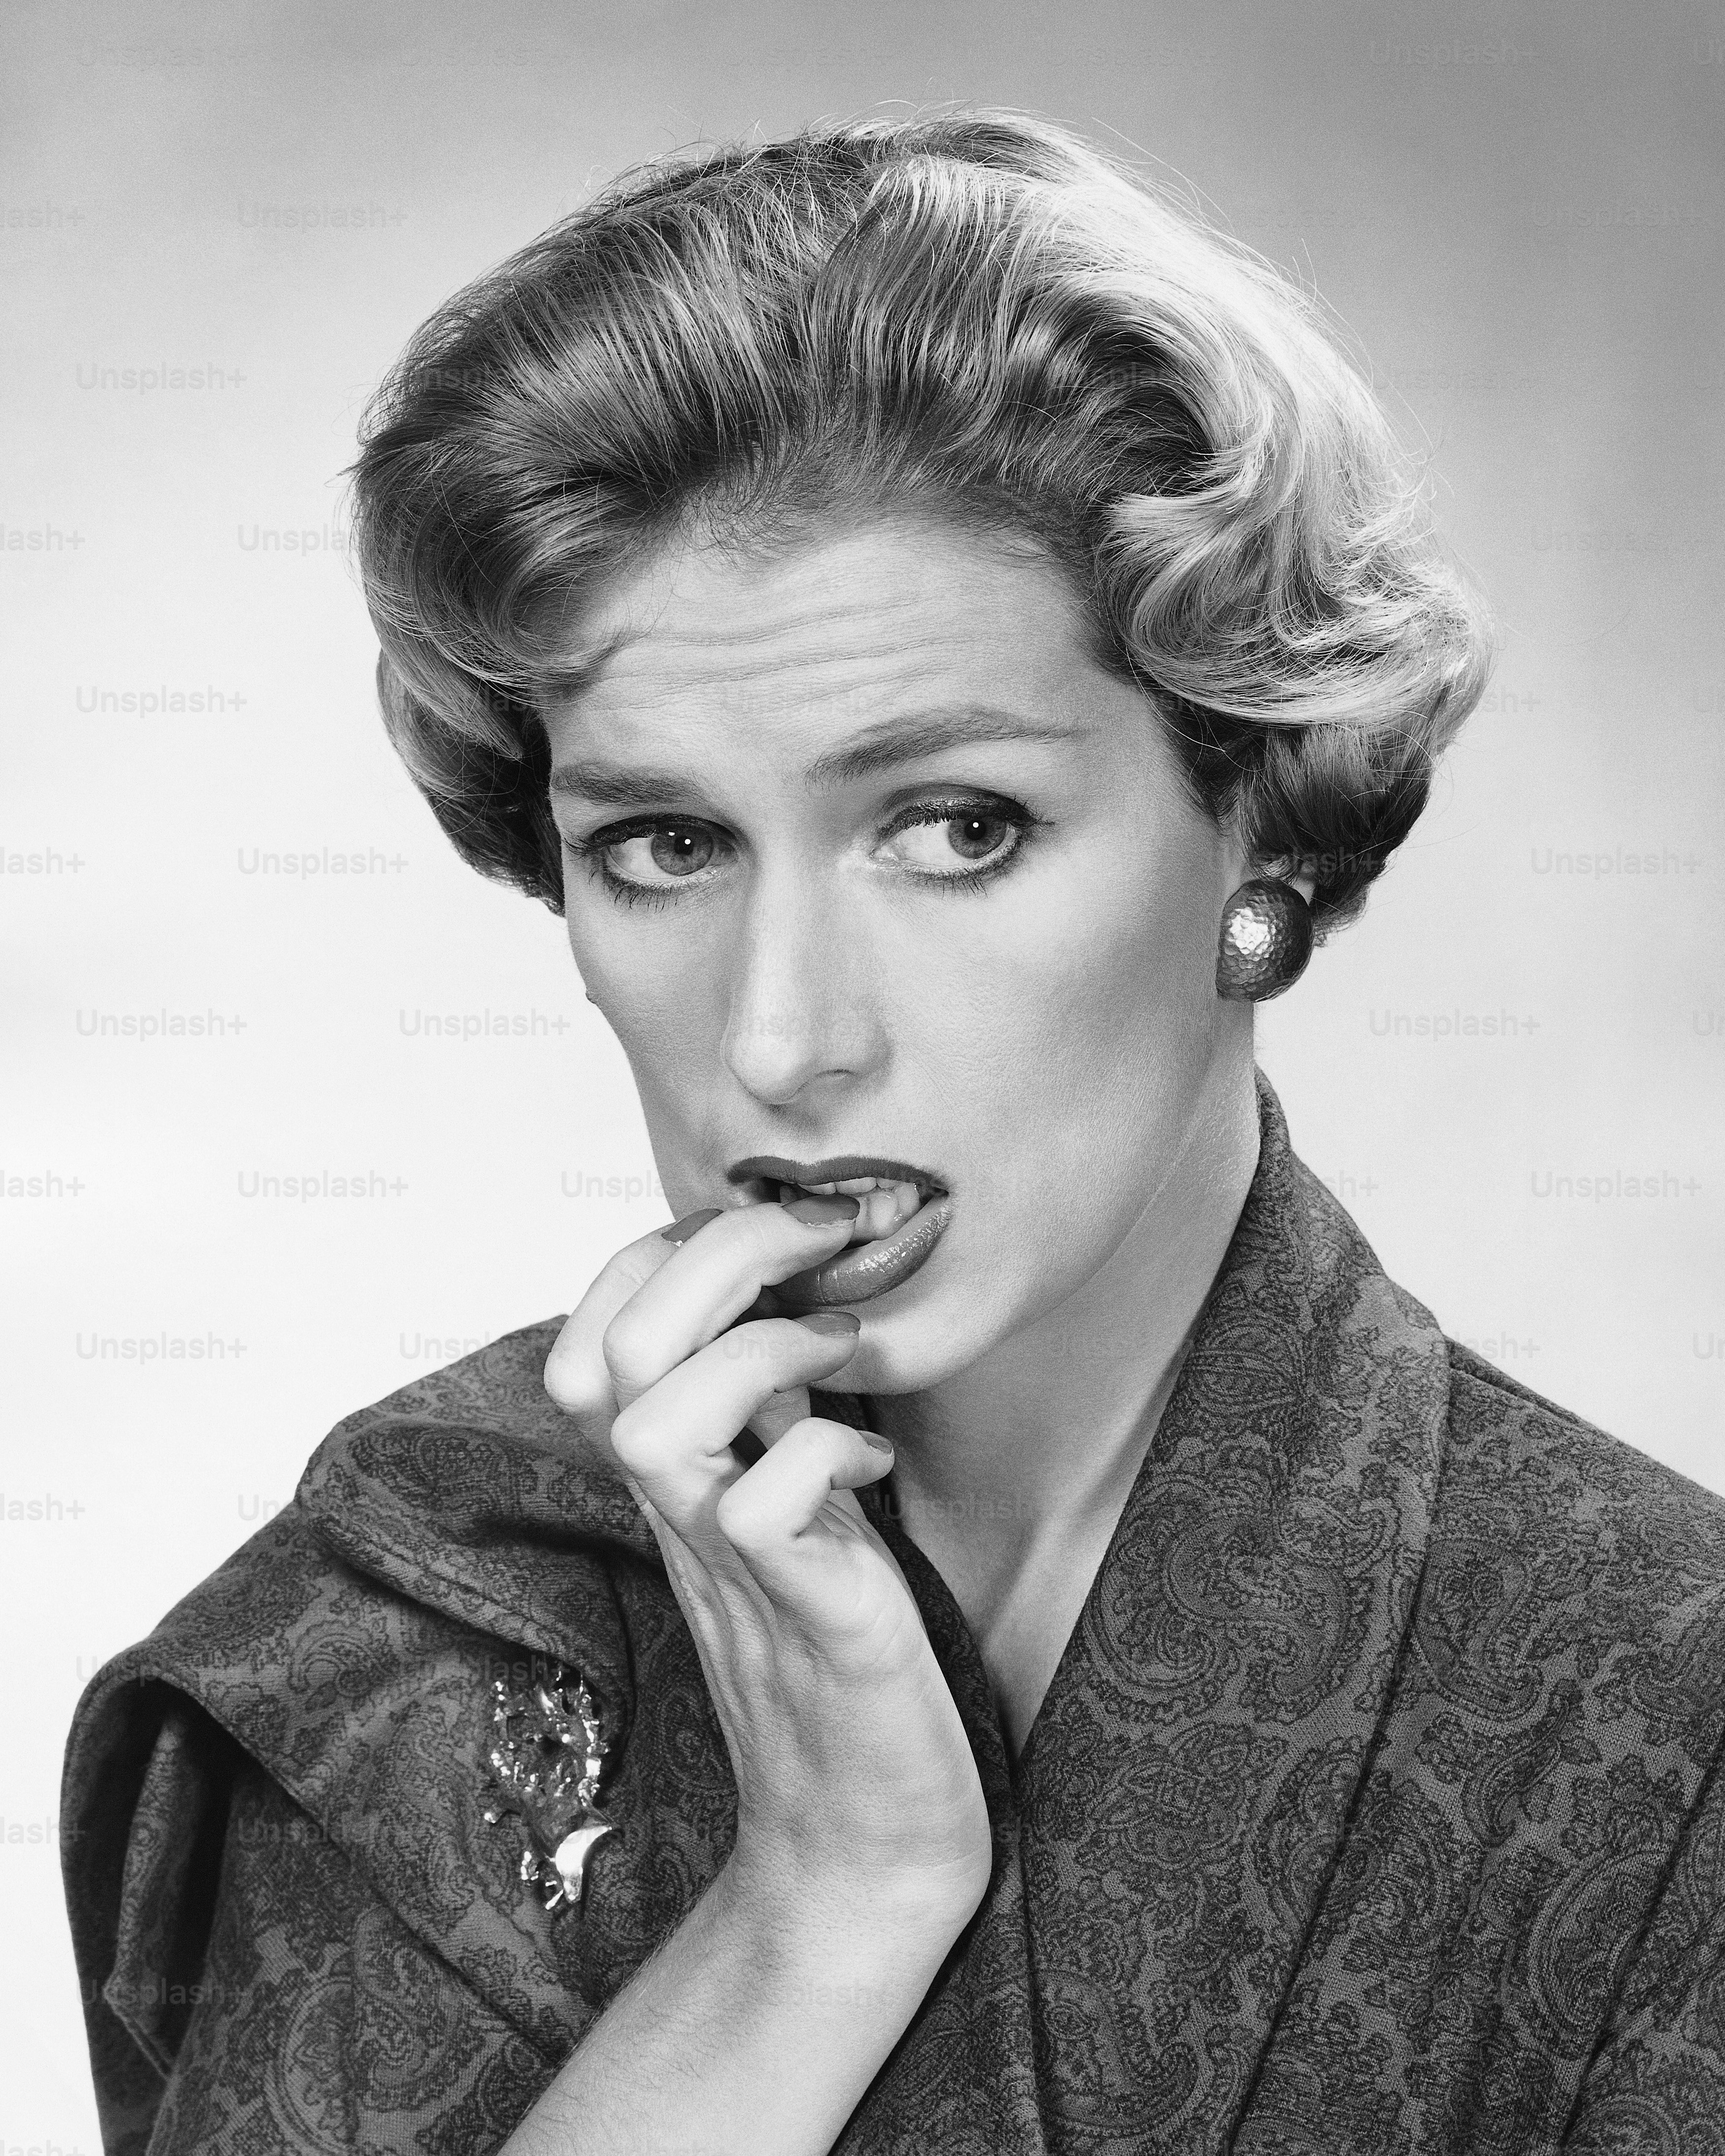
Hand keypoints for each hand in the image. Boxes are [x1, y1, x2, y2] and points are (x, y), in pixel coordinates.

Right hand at [544, 1198, 992, 1924]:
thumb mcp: (795, 1507)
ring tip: (846, 1356)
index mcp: (684, 1485)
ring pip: (657, 1422)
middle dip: (716, 1258)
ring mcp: (737, 1574)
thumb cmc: (845, 1660)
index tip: (774, 1231)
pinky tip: (877, 1466)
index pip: (594, 1336)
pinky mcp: (812, 1624)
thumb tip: (781, 1302)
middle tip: (824, 1245)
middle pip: (617, 1353)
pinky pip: (765, 1510)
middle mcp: (687, 1520)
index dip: (657, 1257)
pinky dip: (829, 1455)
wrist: (867, 1842)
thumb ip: (767, 1419)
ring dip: (764, 1354)